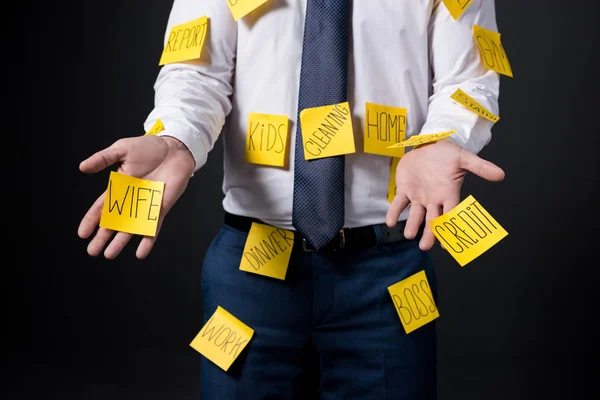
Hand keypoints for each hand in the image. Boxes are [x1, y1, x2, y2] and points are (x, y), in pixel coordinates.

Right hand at [78, 135, 194, 258]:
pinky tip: (141, 253)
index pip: (102, 207)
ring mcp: (146, 206)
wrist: (174, 148)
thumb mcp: (121, 150)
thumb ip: (103, 159)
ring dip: (120, 242)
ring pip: (131, 228)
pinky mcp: (160, 208)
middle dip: (102, 237)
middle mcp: (131, 200)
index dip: (91, 220)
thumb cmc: (148, 148)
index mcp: (119, 188)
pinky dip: (148, 240)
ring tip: (109, 255)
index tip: (82, 234)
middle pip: (114, 222)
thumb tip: (82, 167)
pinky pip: (153, 227)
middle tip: (92, 252)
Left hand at [385, 139, 504, 250]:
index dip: (450, 229)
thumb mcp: (464, 159)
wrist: (429, 145)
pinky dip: (394, 212)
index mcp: (449, 195)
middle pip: (432, 221)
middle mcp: (434, 200)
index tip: (449, 245)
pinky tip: (391, 221)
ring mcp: (419, 196)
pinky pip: (399, 203)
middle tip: (425, 246)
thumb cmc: (447, 155)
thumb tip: (501, 175)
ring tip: (409, 235)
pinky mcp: (405, 190)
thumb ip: (480, 167)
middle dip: (429, 234)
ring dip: (412, 225)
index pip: (451, 215)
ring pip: (416, 215)